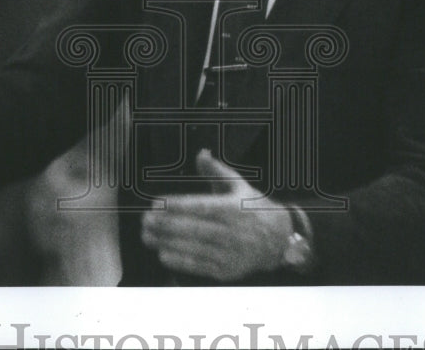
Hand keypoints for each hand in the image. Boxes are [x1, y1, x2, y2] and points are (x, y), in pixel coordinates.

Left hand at [140, 149, 292, 280]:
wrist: (279, 240)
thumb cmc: (254, 208)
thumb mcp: (240, 185)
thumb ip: (217, 170)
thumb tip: (201, 153)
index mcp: (235, 208)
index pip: (201, 206)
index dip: (177, 205)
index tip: (157, 203)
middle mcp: (233, 232)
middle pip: (193, 228)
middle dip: (165, 224)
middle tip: (145, 220)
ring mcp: (231, 253)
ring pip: (193, 248)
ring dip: (167, 243)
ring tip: (147, 236)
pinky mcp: (228, 271)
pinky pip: (200, 266)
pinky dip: (180, 261)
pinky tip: (162, 253)